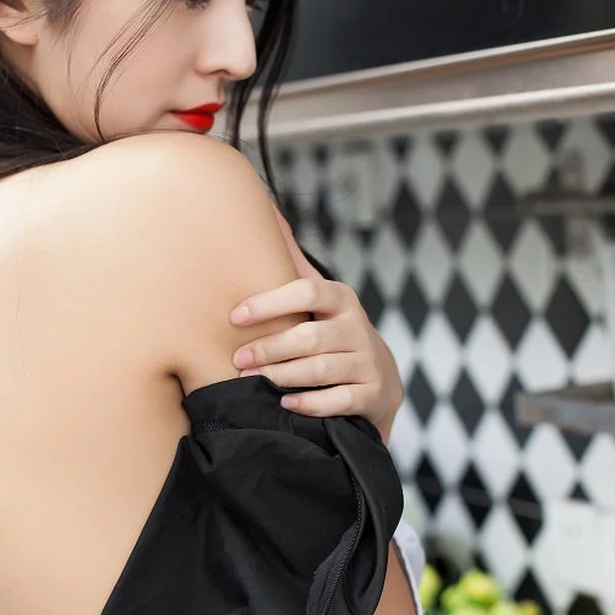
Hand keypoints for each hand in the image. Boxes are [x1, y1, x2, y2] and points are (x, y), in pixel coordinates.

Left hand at [229, 205, 403, 440]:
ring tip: (252, 380)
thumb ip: (292, 261)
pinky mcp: (370, 396)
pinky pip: (338, 401)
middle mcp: (358, 329)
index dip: (270, 303)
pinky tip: (285, 404)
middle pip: (310, 337)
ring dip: (282, 376)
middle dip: (270, 348)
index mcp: (341, 300)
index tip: (235, 315)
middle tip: (237, 359)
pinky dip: (310, 403)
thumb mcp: (319, 295)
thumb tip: (268, 211)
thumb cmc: (332, 329)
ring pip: (321, 370)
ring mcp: (367, 364)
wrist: (378, 378)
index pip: (307, 291)